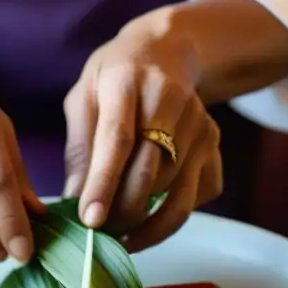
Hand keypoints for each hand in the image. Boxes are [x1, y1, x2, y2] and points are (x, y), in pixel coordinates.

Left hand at [62, 13, 222, 251]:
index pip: (118, 139)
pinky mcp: (214, 145)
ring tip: (119, 232)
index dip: (104, 183)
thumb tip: (74, 199)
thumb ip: (80, 147)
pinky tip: (149, 215)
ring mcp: (199, 125)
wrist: (167, 51)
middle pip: (151, 174)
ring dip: (145, 223)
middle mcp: (171, 102)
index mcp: (127, 82)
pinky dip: (172, 216)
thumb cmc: (115, 77)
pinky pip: (197, 197)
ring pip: (175, 193)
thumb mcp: (84, 96)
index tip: (90, 220)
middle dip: (123, 214)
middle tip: (98, 237)